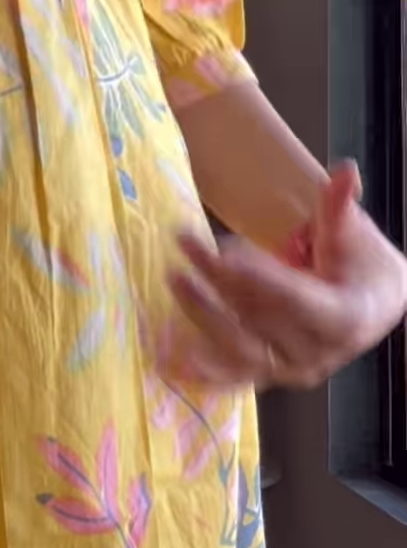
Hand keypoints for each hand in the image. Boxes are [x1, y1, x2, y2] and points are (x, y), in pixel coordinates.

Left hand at [163, 164, 406, 390]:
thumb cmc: (362, 267)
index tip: (223, 248)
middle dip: (219, 279)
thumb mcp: (354, 235)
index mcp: (345, 318)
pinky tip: (176, 356)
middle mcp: (318, 352)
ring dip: (203, 314)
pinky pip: (236, 374)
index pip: (294, 298)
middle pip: (260, 316)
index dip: (258, 275)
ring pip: (241, 346)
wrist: (371, 307)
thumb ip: (340, 209)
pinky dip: (207, 368)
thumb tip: (345, 171)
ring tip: (175, 278)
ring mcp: (293, 369)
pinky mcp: (272, 375)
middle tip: (187, 242)